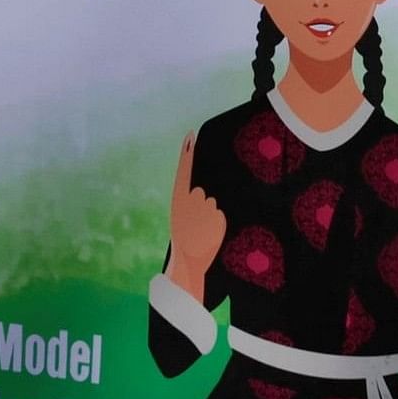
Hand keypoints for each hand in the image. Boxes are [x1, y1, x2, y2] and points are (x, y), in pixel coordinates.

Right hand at [168, 135, 224, 298]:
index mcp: (177, 199)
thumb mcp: (180, 219)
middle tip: (196, 223)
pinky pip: (220, 214)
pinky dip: (218, 223)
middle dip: (202, 204)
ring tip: (202, 230)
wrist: (189, 263)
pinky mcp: (219, 216)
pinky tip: (210, 233)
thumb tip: (201, 192)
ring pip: (212, 203)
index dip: (187, 153)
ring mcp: (206, 207)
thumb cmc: (184, 241)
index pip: (182, 171)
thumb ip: (188, 202)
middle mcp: (191, 200)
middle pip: (202, 191)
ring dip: (210, 215)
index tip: (191, 136)